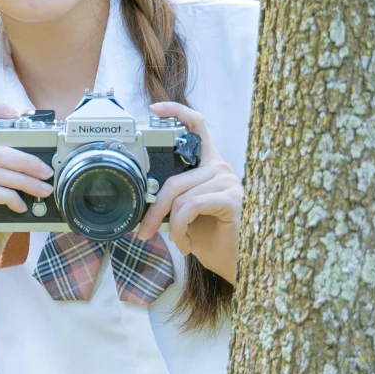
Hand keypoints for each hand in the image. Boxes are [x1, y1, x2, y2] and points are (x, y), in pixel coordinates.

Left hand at [138, 100, 241, 282]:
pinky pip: (191, 206)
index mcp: (208, 165)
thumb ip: (171, 197)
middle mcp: (220, 167)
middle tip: (142, 231)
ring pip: (180, 196)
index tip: (154, 110)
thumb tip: (143, 196)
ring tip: (177, 241)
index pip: (197, 126)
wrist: (229, 263)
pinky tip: (186, 243)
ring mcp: (228, 181)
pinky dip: (181, 228)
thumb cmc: (206, 236)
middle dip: (153, 208)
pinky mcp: (232, 199)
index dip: (176, 113)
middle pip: (174, 178)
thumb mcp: (183, 213)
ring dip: (169, 224)